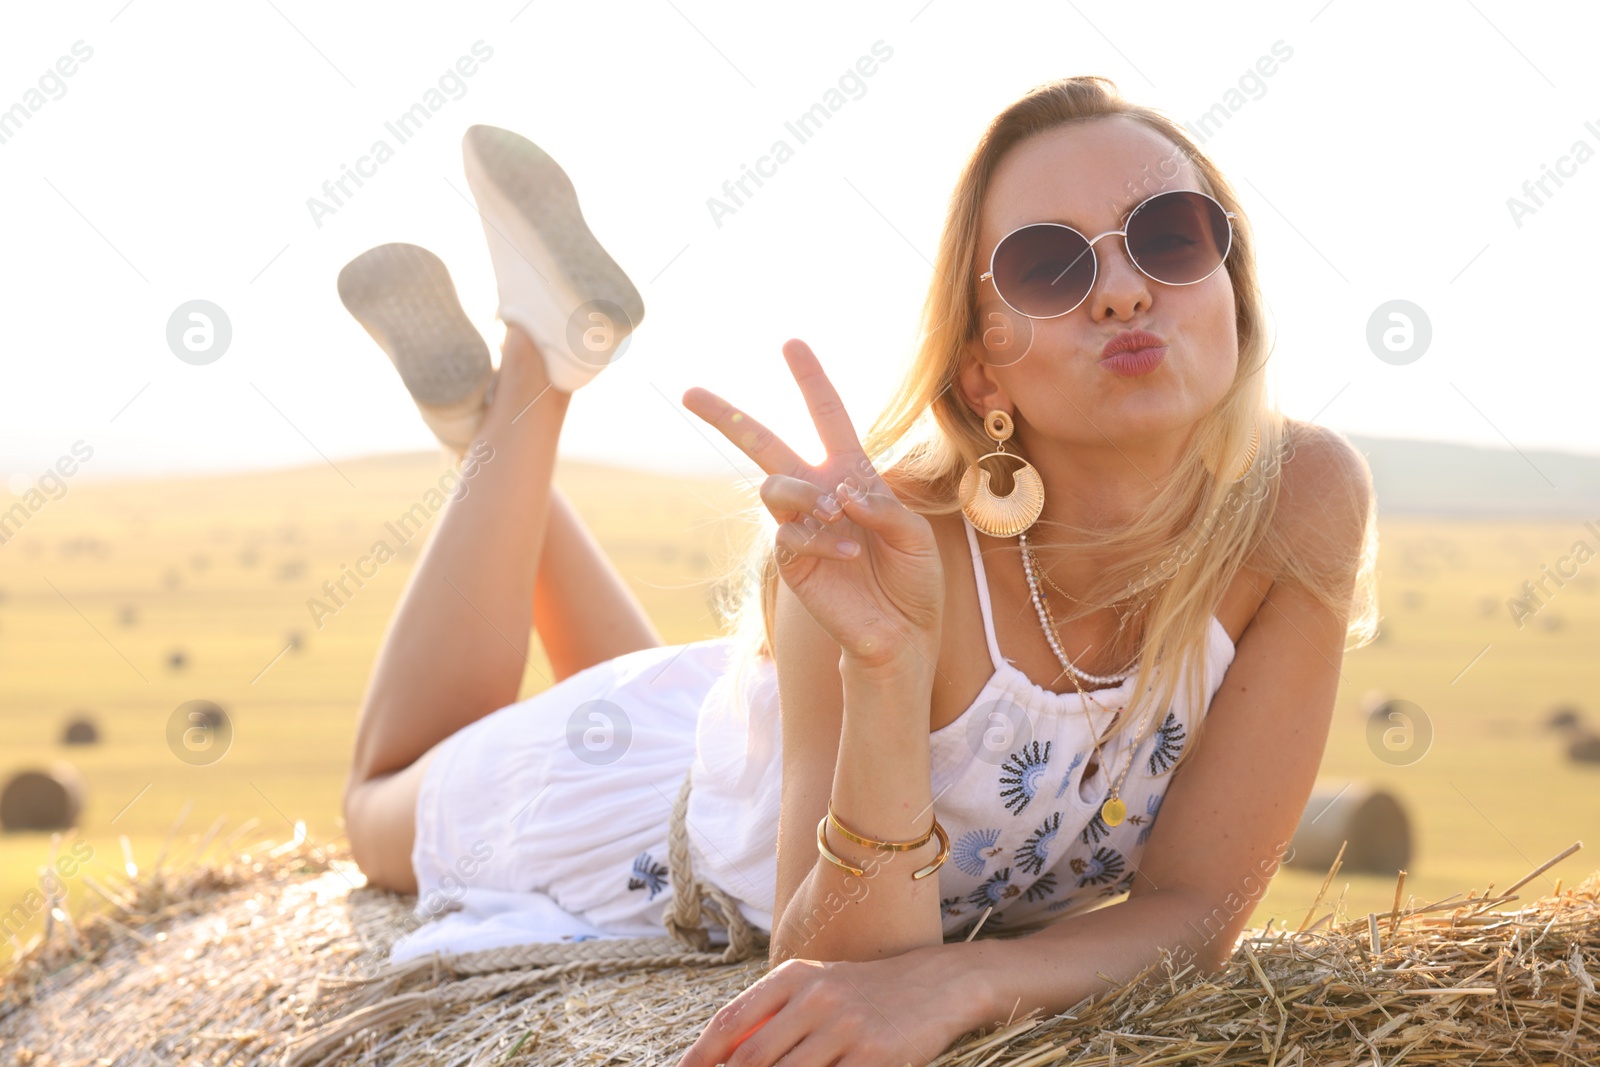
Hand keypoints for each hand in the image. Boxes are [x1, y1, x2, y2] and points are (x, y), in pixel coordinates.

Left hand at [674, 949, 983, 1066]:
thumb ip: (775, 1015)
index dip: (700, 1056)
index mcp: (794, 977)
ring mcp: (844, 1028)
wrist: (936, 985)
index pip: (731, 1022)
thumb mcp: (818, 986)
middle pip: (751, 1059)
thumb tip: (727, 1057)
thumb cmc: (866, 993)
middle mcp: (815, 998)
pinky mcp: (873, 1056)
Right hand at [683, 339, 942, 670]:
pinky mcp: (792, 562)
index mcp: (852, 475)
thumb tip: (839, 494)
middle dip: (728, 416)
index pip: (827, 418)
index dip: (810, 381)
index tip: (790, 344)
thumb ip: (882, 507)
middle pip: (764, 445)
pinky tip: (849, 556)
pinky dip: (822, 540)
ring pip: (774, 486)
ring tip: (835, 513)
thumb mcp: (914, 535)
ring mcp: (801, 527)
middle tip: (690, 392)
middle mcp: (819, 494)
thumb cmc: (914, 580)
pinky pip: (790, 535)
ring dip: (803, 493)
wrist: (902, 634)